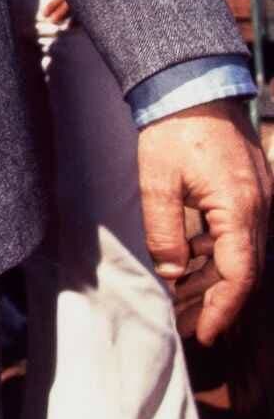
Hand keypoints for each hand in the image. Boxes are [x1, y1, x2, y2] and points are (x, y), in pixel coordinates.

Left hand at [137, 100, 270, 343]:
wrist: (193, 83)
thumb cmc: (173, 129)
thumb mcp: (158, 182)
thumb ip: (165, 231)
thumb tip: (173, 274)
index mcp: (239, 209)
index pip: (239, 275)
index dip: (223, 309)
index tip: (206, 334)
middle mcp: (260, 208)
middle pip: (246, 270)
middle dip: (220, 302)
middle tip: (192, 326)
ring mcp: (261, 198)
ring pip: (244, 253)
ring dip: (218, 279)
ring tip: (186, 300)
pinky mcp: (253, 189)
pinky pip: (241, 233)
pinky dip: (219, 252)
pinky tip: (192, 258)